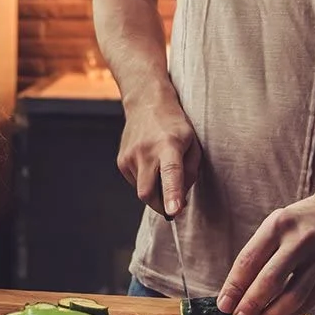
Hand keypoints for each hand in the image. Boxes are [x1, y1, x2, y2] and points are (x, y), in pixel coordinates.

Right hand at [117, 92, 200, 217]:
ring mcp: (130, 156)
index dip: (172, 194)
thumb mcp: (193, 145)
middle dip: (161, 205)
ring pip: (142, 191)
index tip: (173, 211)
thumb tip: (179, 200)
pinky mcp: (121, 161)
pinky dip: (145, 181)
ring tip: (160, 167)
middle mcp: (146, 151)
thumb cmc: (175, 126)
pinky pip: (135, 183)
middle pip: (148, 194)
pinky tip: (150, 164)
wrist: (146, 103)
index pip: (170, 173)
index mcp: (169, 146)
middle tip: (173, 202)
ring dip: (154, 189)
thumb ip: (190, 173)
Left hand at [216, 190, 314, 314]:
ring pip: (292, 296)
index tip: (224, 305)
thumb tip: (236, 290)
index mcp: (276, 226)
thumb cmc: (299, 224)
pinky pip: (309, 303)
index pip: (249, 259)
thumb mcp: (275, 226)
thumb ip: (259, 253)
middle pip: (270, 280)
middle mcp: (298, 242)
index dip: (235, 285)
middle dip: (251, 304)